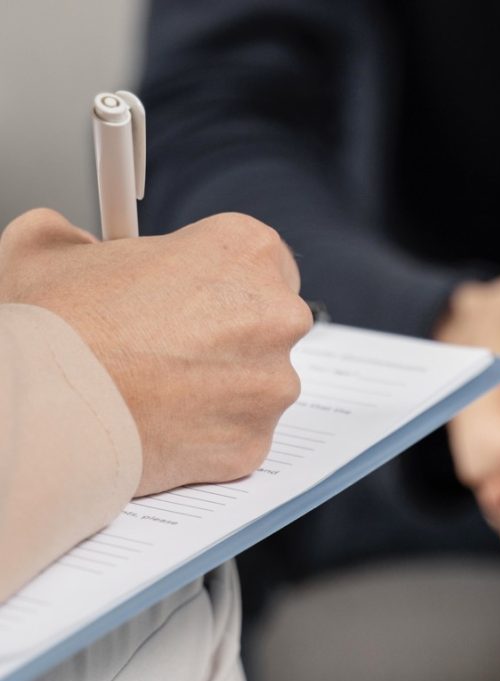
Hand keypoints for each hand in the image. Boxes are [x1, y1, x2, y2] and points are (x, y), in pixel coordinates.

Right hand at [0, 209, 312, 494]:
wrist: (41, 409)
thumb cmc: (54, 327)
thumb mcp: (53, 248)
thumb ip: (85, 238)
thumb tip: (78, 244)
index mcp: (245, 250)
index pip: (265, 261)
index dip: (227, 281)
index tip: (203, 296)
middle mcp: (276, 314)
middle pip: (268, 323)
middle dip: (230, 335)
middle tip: (174, 346)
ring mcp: (271, 384)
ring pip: (258, 383)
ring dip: (223, 386)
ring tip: (162, 389)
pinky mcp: (254, 442)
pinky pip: (240, 434)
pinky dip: (211, 434)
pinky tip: (166, 424)